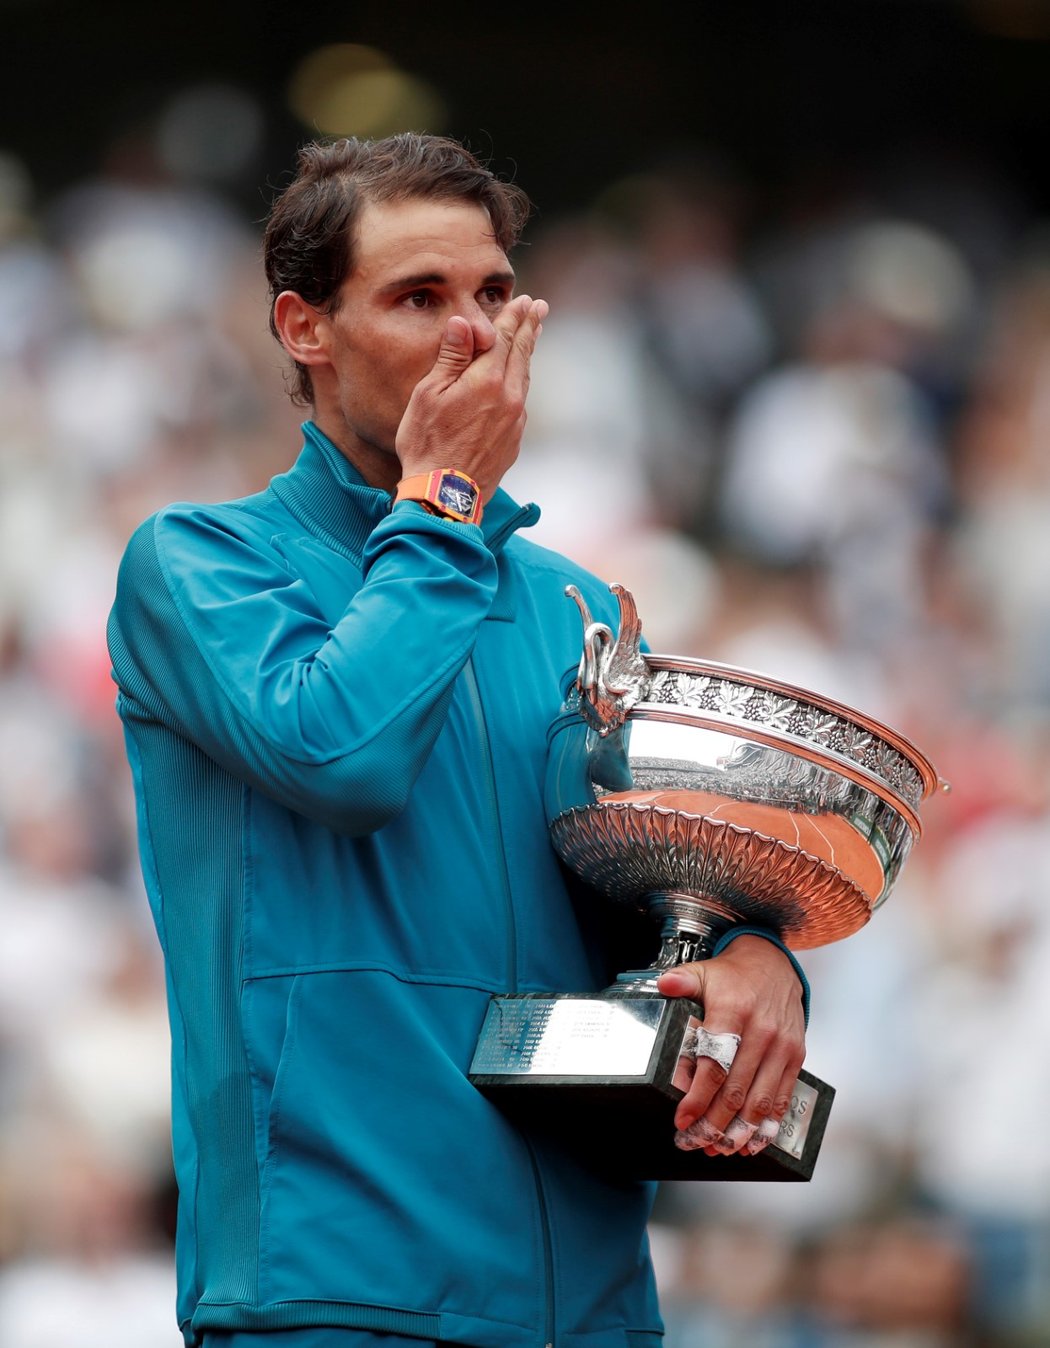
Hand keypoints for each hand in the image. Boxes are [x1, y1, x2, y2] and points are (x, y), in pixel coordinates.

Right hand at [395, 294, 547, 499]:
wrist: (445, 495)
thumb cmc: (427, 444)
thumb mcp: (429, 395)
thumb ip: (451, 357)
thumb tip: (464, 322)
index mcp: (487, 380)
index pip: (504, 338)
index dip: (514, 317)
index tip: (526, 301)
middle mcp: (509, 398)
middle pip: (522, 354)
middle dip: (530, 328)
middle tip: (540, 309)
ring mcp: (515, 421)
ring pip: (524, 378)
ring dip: (528, 354)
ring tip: (532, 337)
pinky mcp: (513, 441)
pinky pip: (520, 403)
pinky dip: (520, 384)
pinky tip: (517, 383)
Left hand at [657, 936, 806, 1155]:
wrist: (775, 964)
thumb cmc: (734, 975)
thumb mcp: (703, 971)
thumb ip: (681, 981)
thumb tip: (663, 985)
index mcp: (734, 1011)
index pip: (715, 1064)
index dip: (698, 1097)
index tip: (682, 1120)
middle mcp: (760, 1032)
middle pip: (736, 1091)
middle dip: (713, 1124)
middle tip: (693, 1141)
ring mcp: (781, 1047)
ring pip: (760, 1101)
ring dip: (739, 1132)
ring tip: (717, 1148)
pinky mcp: (795, 1057)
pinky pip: (782, 1098)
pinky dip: (766, 1126)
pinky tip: (750, 1141)